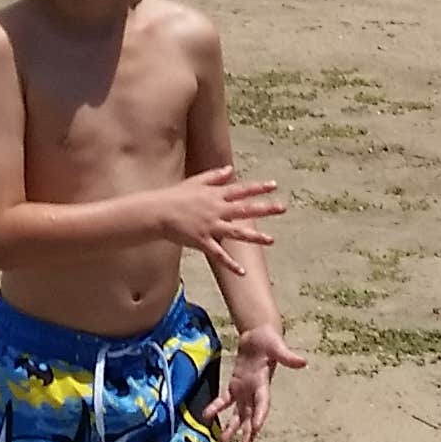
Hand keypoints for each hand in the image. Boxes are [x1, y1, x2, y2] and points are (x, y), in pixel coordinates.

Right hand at [142, 164, 285, 257]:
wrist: (157, 212)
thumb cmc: (175, 196)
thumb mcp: (196, 181)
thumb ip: (215, 176)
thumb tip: (230, 169)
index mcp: (215, 195)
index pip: (240, 190)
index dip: (257, 187)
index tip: (274, 185)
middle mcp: (216, 209)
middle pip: (244, 209)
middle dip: (264, 208)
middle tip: (282, 208)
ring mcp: (210, 226)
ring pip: (236, 232)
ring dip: (255, 236)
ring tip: (271, 240)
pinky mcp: (202, 241)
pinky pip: (219, 254)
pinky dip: (230, 264)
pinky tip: (242, 272)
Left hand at [215, 325, 307, 441]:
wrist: (259, 335)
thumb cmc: (270, 340)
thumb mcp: (277, 346)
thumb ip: (287, 356)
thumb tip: (303, 362)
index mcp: (264, 384)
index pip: (263, 403)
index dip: (260, 416)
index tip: (256, 429)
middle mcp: (255, 391)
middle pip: (251, 415)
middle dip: (248, 432)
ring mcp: (244, 390)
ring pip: (238, 413)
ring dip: (232, 427)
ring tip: (223, 441)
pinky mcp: (235, 385)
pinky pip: (225, 400)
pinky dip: (217, 408)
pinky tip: (207, 416)